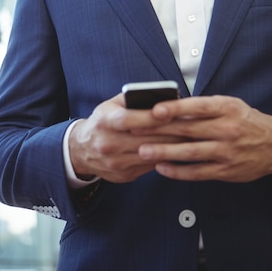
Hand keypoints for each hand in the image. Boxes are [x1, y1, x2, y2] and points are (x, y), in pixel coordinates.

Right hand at [68, 93, 182, 182]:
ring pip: (151, 154)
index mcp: (104, 122)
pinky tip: (177, 149)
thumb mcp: (110, 105)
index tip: (169, 111)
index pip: (129, 120)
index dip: (150, 116)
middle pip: (145, 139)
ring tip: (189, 136)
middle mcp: (109, 144)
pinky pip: (150, 166)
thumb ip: (130, 98)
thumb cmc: (101, 122)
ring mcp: (116, 163)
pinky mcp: (124, 175)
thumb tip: (159, 96)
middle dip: (170, 130)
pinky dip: (165, 157)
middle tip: (190, 124)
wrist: (81, 150)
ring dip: (172, 145)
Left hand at [136, 95, 271, 181]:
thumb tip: (171, 106)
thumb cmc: (245, 120)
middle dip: (159, 130)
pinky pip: (198, 172)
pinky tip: (162, 168)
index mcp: (226, 108)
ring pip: (190, 152)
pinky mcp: (226, 171)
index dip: (174, 108)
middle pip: (188, 129)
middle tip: (135, 129)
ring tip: (143, 151)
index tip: (153, 110)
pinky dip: (178, 171)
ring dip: (164, 152)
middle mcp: (226, 129)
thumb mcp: (229, 105)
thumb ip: (203, 107)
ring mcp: (226, 152)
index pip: (196, 106)